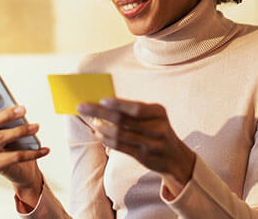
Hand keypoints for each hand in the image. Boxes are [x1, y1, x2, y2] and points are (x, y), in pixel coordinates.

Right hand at [0, 93, 49, 206]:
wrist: (21, 170)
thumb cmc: (18, 144)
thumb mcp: (15, 128)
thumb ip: (13, 118)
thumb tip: (19, 108)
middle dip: (6, 114)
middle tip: (23, 109)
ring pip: (1, 137)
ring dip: (21, 130)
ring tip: (36, 127)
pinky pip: (15, 157)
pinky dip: (33, 153)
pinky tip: (45, 149)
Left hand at [76, 98, 195, 195]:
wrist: (175, 157)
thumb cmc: (156, 130)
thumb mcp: (153, 116)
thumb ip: (132, 111)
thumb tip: (104, 103)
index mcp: (158, 112)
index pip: (136, 108)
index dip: (118, 104)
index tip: (101, 100)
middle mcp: (157, 127)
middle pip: (123, 120)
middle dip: (100, 113)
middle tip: (83, 107)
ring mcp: (151, 143)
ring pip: (120, 134)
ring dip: (103, 128)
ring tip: (94, 123)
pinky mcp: (144, 156)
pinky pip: (121, 147)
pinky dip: (107, 140)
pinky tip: (100, 134)